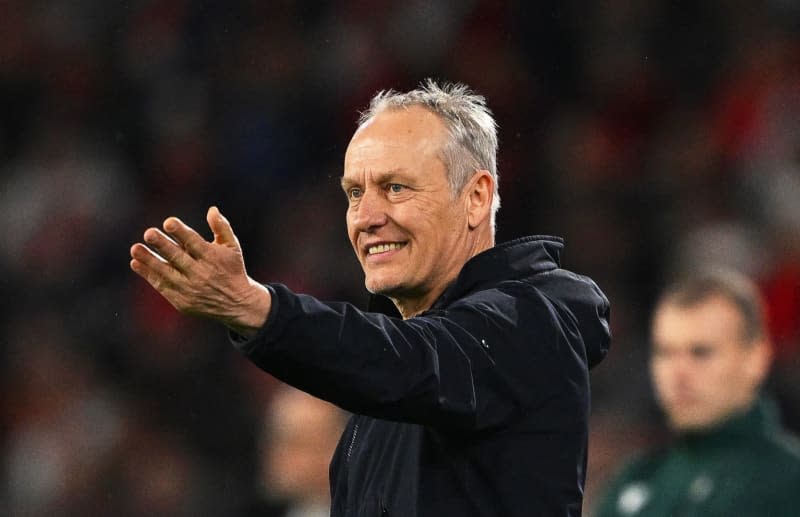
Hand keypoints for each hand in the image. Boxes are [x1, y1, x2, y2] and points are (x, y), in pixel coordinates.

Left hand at [130, 206, 269, 337]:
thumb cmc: (231, 268)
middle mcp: (201, 274)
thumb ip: (221, 227)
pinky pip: (162, 286)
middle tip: (149, 233)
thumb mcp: (232, 247)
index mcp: (213, 258)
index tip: (168, 222)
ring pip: (166, 273)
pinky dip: (148, 275)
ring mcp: (190, 289)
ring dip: (149, 260)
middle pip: (178, 257)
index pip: (194, 243)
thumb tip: (212, 209)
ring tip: (135, 248)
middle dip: (163, 245)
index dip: (181, 232)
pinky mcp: (182, 302)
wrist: (236, 304)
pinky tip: (136, 263)